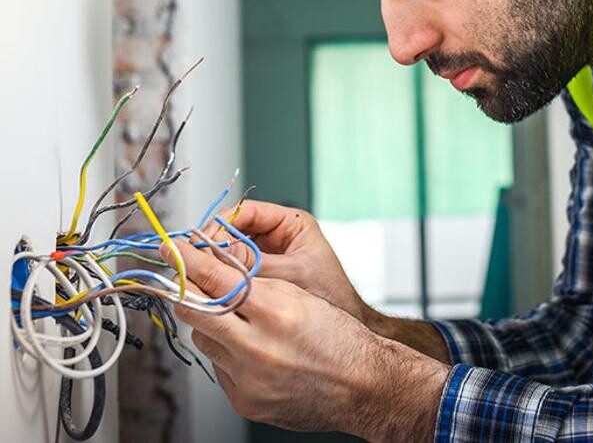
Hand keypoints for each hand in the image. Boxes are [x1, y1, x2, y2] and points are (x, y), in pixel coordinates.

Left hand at [163, 240, 449, 440]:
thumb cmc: (339, 336)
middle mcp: (258, 346)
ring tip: (230, 314)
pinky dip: (224, 351)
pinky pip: (218, 366)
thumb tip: (215, 267)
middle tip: (178, 273)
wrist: (363, 386)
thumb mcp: (301, 294)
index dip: (190, 259)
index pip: (218, 278)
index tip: (173, 248)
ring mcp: (248, 378)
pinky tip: (245, 345)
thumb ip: (257, 282)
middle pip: (197, 310)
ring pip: (204, 339)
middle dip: (184, 288)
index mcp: (277, 311)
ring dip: (208, 321)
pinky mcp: (245, 400)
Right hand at [203, 200, 370, 322]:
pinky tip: (211, 291)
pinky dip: (221, 280)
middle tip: (192, 262)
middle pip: (232, 230)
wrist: (342, 337)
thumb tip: (214, 255)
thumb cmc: (331, 298)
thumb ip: (253, 265)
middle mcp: (277, 235)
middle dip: (211, 246)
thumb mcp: (290, 276)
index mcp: (290, 223)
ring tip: (199, 277)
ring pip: (229, 252)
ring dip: (214, 264)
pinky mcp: (260, 276)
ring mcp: (267, 255)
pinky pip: (233, 272)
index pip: (244, 212)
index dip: (219, 225)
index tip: (201, 242)